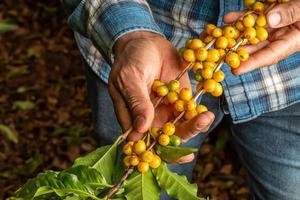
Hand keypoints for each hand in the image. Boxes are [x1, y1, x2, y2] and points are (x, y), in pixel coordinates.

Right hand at [109, 31, 214, 161]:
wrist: (146, 42)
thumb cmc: (131, 59)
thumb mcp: (130, 78)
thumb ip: (136, 102)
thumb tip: (141, 129)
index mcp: (132, 118)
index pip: (142, 144)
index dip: (158, 153)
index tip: (176, 154)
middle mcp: (149, 119)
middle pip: (165, 139)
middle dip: (182, 137)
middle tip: (197, 125)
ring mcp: (165, 111)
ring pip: (180, 128)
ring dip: (194, 126)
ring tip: (206, 117)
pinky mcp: (179, 100)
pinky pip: (189, 113)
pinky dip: (198, 115)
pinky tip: (206, 113)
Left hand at [223, 0, 299, 74]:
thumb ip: (293, 13)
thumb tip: (271, 20)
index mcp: (292, 41)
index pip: (269, 56)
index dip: (252, 64)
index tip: (235, 71)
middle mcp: (281, 35)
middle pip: (255, 46)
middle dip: (237, 50)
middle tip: (219, 55)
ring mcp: (275, 23)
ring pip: (251, 31)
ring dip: (235, 33)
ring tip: (219, 35)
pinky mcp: (271, 12)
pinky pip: (254, 16)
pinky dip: (242, 16)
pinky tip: (229, 18)